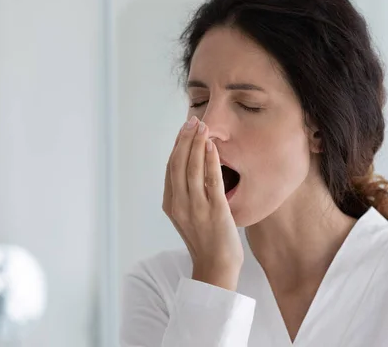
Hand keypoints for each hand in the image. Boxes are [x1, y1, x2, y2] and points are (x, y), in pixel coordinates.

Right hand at [162, 116, 243, 289]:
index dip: (177, 146)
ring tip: (202, 126)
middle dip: (184, 139)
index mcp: (171, 204)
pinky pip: (210, 179)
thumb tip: (190, 170)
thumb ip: (185, 195)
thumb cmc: (206, 241)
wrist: (216, 267)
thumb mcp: (188, 216)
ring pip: (191, 168)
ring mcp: (196, 207)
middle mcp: (179, 204)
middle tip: (192, 120)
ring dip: (196, 144)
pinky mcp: (214, 210)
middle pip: (178, 164)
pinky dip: (210, 160)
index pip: (170, 168)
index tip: (184, 129)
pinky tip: (212, 145)